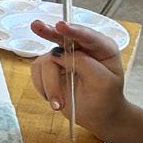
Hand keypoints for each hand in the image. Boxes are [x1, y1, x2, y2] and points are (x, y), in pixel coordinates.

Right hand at [28, 20, 128, 134]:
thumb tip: (60, 54)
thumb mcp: (103, 83)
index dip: (73, 30)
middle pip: (61, 35)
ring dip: (50, 85)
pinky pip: (37, 71)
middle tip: (36, 26)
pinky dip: (43, 87)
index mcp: (101, 48)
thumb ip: (85, 65)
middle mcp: (81, 49)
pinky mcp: (50, 68)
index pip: (87, 36)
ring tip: (59, 103)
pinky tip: (54, 98)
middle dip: (48, 31)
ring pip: (46, 61)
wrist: (98, 116)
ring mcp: (64, 57)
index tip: (61, 26)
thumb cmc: (106, 99)